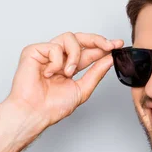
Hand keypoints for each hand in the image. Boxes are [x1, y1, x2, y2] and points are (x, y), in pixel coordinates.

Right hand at [5, 32, 123, 127]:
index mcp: (69, 66)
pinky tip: (49, 73)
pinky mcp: (33, 51)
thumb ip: (96, 73)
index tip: (117, 45)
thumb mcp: (82, 89)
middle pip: (80, 38)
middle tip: (108, 45)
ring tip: (69, 72)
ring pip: (69, 38)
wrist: (34, 113)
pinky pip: (54, 46)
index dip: (103, 47)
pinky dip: (56, 61)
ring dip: (74, 55)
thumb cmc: (52, 106)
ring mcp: (46, 53)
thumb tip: (109, 59)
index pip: (88, 51)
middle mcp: (58, 57)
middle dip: (97, 40)